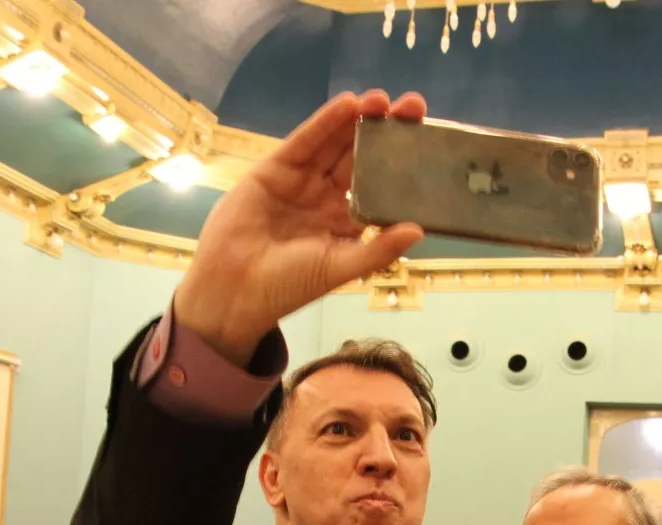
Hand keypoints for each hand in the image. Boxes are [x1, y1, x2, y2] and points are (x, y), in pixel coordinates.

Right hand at [173, 90, 426, 364]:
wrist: (235, 288)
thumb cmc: (289, 285)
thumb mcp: (340, 268)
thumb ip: (378, 249)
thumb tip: (419, 230)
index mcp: (346, 222)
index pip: (379, 185)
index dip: (401, 163)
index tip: (427, 141)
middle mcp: (326, 197)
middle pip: (361, 157)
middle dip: (385, 131)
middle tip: (413, 106)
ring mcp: (301, 181)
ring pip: (335, 144)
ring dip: (358, 120)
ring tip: (382, 99)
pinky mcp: (275, 169)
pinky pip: (305, 142)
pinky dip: (325, 122)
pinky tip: (347, 105)